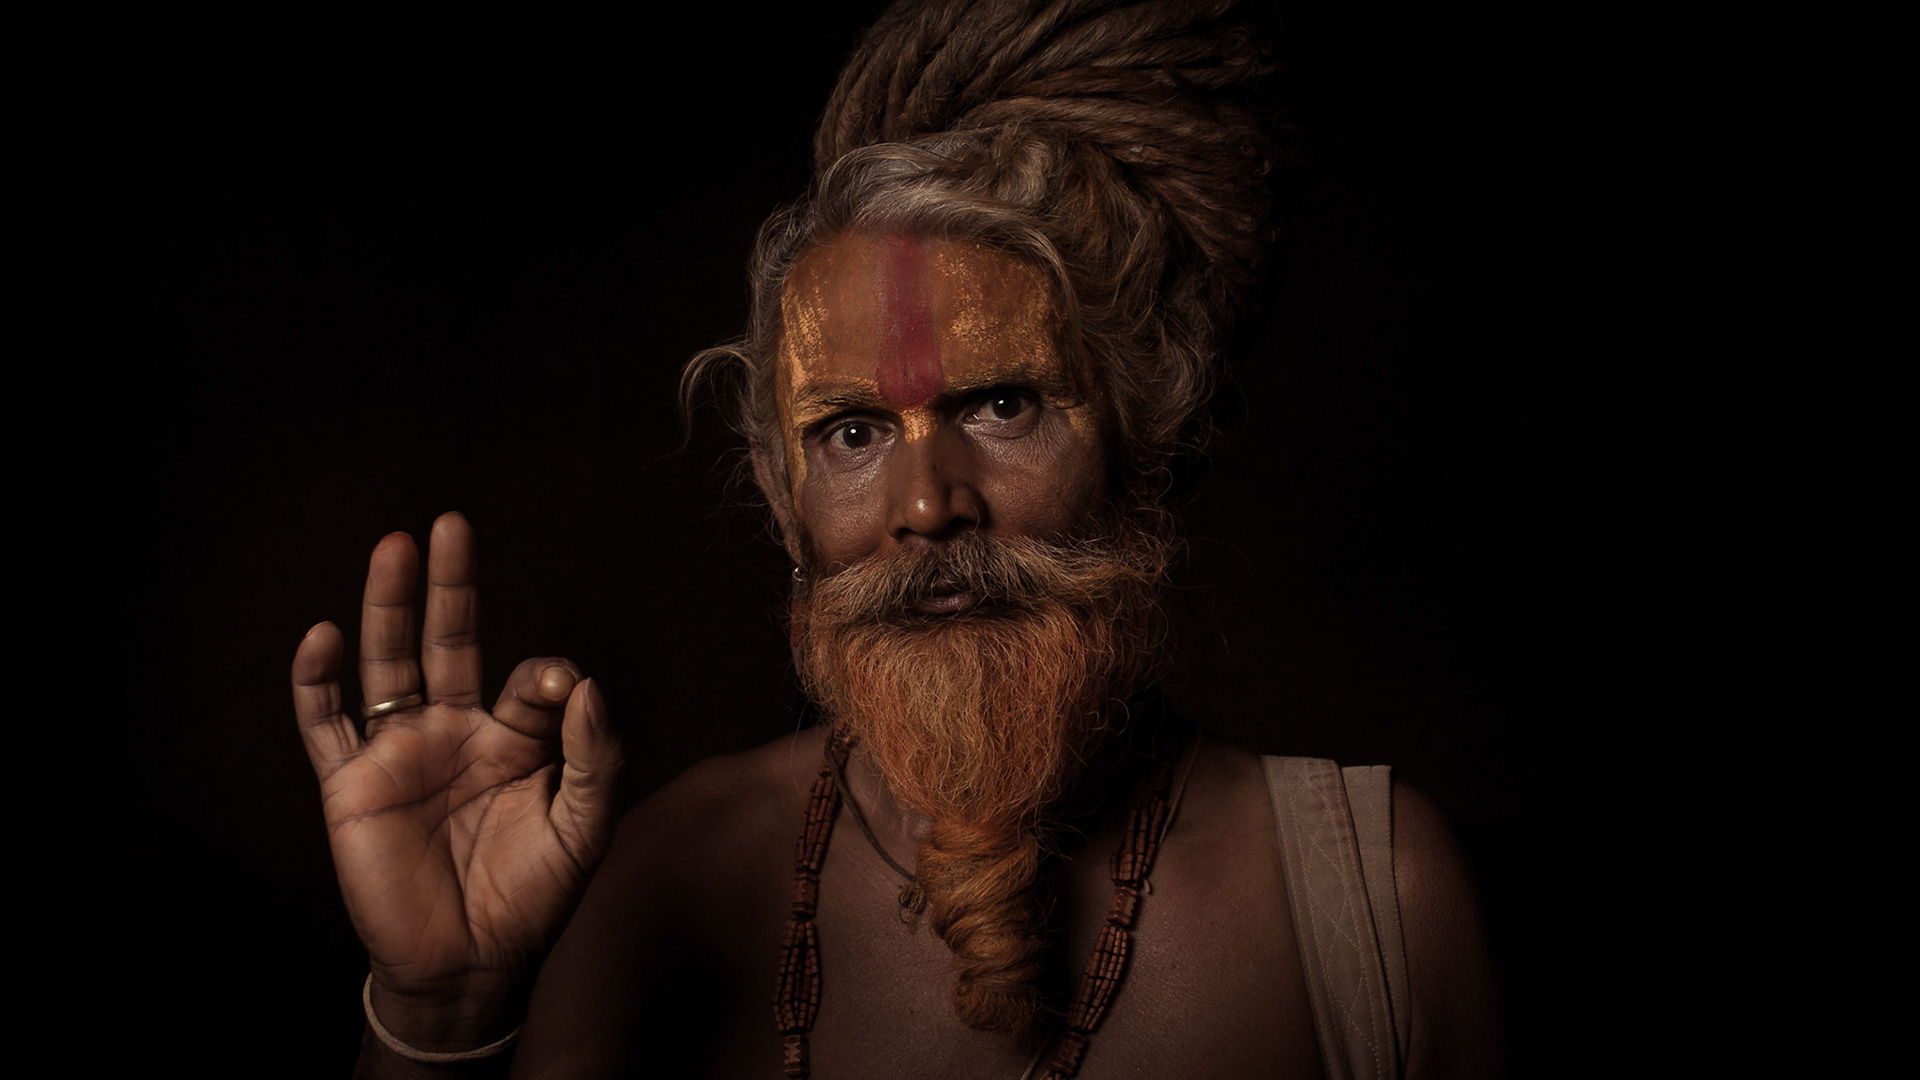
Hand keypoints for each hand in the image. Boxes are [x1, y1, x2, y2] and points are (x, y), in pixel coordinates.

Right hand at [292, 512, 623, 1048]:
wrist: (468, 966)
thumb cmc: (531, 898)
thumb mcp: (584, 828)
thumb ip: (593, 756)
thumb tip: (585, 684)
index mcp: (517, 739)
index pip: (530, 679)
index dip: (548, 677)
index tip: (564, 688)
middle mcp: (456, 732)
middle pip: (450, 642)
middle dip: (452, 587)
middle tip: (453, 526)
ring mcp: (401, 753)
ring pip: (389, 664)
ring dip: (389, 607)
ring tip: (395, 547)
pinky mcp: (352, 785)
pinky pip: (326, 725)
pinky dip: (317, 682)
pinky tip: (322, 636)